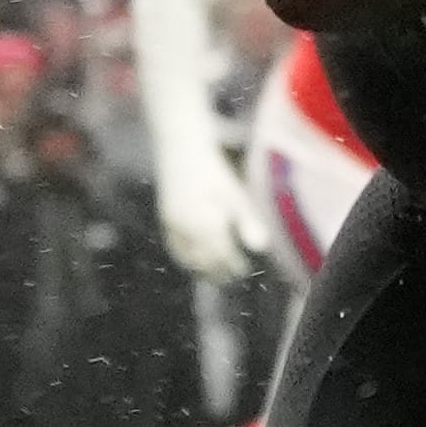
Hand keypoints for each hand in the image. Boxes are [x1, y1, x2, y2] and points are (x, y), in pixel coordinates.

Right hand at [155, 135, 258, 280]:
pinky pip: (174, 247)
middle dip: (217, 271)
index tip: (243, 270)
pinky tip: (194, 260)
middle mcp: (186, 228)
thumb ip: (247, 220)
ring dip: (201, 269)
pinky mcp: (164, 220)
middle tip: (230, 278)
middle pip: (204, 261)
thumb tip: (261, 248)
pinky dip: (185, 258)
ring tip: (214, 274)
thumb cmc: (212, 168)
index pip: (222, 255)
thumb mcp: (234, 192)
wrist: (180, 148)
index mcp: (206, 222)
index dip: (233, 265)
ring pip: (186, 258)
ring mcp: (172, 225)